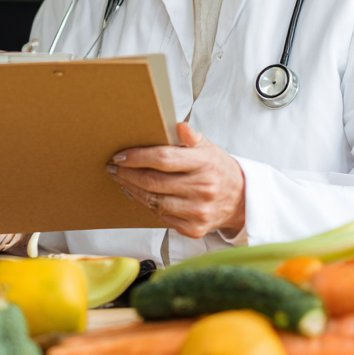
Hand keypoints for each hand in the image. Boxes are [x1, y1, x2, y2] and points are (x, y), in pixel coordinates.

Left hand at [106, 122, 245, 238]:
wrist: (239, 200)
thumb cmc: (218, 169)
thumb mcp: (208, 147)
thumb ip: (191, 136)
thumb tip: (178, 125)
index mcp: (205, 164)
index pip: (163, 159)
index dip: (137, 157)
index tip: (120, 155)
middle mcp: (202, 189)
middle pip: (153, 182)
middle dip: (127, 174)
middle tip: (114, 167)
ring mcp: (198, 211)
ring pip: (153, 201)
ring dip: (132, 189)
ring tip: (121, 179)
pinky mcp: (193, 229)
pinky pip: (161, 216)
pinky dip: (146, 204)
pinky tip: (138, 194)